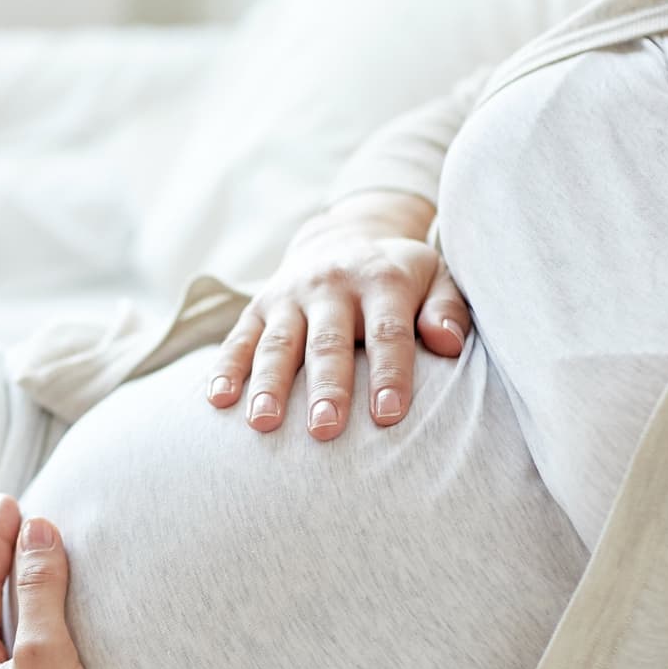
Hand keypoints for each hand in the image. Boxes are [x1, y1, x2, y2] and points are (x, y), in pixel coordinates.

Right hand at [206, 201, 471, 438]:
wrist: (342, 239)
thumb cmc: (398, 277)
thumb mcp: (436, 279)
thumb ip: (447, 309)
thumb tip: (448, 344)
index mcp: (382, 280)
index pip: (387, 332)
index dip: (388, 373)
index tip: (388, 416)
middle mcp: (332, 284)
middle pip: (328, 341)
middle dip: (326, 387)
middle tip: (324, 429)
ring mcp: (289, 295)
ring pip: (278, 343)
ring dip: (269, 383)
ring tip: (264, 422)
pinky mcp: (258, 306)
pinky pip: (239, 338)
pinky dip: (226, 368)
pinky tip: (218, 400)